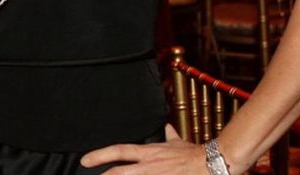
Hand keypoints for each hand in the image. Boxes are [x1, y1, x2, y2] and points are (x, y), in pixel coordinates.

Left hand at [79, 124, 206, 173]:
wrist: (213, 163)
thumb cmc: (196, 155)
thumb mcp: (179, 143)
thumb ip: (170, 137)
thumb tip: (167, 129)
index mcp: (149, 153)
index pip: (119, 151)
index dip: (100, 155)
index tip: (86, 160)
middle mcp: (148, 166)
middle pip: (119, 171)